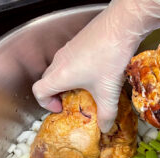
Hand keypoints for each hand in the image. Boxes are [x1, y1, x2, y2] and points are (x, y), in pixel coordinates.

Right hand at [33, 0, 159, 131]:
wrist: (121, 26)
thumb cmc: (110, 58)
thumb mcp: (109, 91)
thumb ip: (106, 114)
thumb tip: (105, 128)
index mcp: (60, 75)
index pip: (38, 91)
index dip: (45, 103)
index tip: (60, 108)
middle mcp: (59, 61)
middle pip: (47, 80)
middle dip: (56, 94)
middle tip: (72, 102)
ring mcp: (68, 49)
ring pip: (58, 69)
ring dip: (66, 82)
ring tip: (85, 89)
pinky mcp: (78, 42)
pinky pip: (69, 60)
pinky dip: (75, 70)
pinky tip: (96, 73)